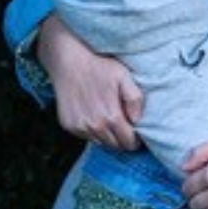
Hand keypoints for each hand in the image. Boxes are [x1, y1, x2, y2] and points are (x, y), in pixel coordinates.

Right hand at [38, 14, 142, 149]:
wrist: (69, 62)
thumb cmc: (99, 67)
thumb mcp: (124, 77)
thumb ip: (134, 99)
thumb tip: (137, 119)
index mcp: (111, 116)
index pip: (128, 142)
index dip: (136, 140)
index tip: (139, 134)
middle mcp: (94, 126)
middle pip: (115, 146)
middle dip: (124, 140)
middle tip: (128, 129)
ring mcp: (79, 127)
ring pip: (101, 143)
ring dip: (109, 137)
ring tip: (114, 123)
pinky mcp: (68, 125)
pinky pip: (86, 137)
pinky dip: (94, 132)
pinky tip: (98, 118)